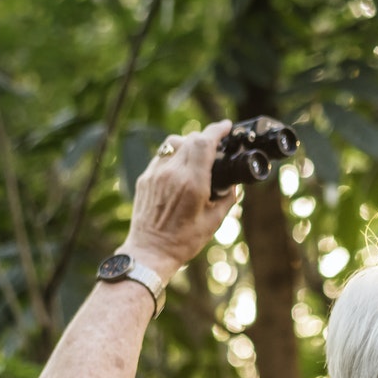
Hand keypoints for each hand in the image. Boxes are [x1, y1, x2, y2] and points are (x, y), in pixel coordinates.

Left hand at [121, 120, 240, 276]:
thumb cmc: (183, 241)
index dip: (217, 130)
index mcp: (192, 182)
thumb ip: (227, 198)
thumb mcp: (214, 221)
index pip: (204, 142)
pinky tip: (180, 171)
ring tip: (196, 157)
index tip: (226, 127)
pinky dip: (174, 156)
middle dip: (205, 138)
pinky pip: (162, 156)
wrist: (150, 251)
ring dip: (188, 144)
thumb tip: (233, 184)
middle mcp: (172, 173)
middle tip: (215, 146)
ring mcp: (155, 174)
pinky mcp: (145, 178)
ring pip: (173, 143)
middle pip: (190, 138)